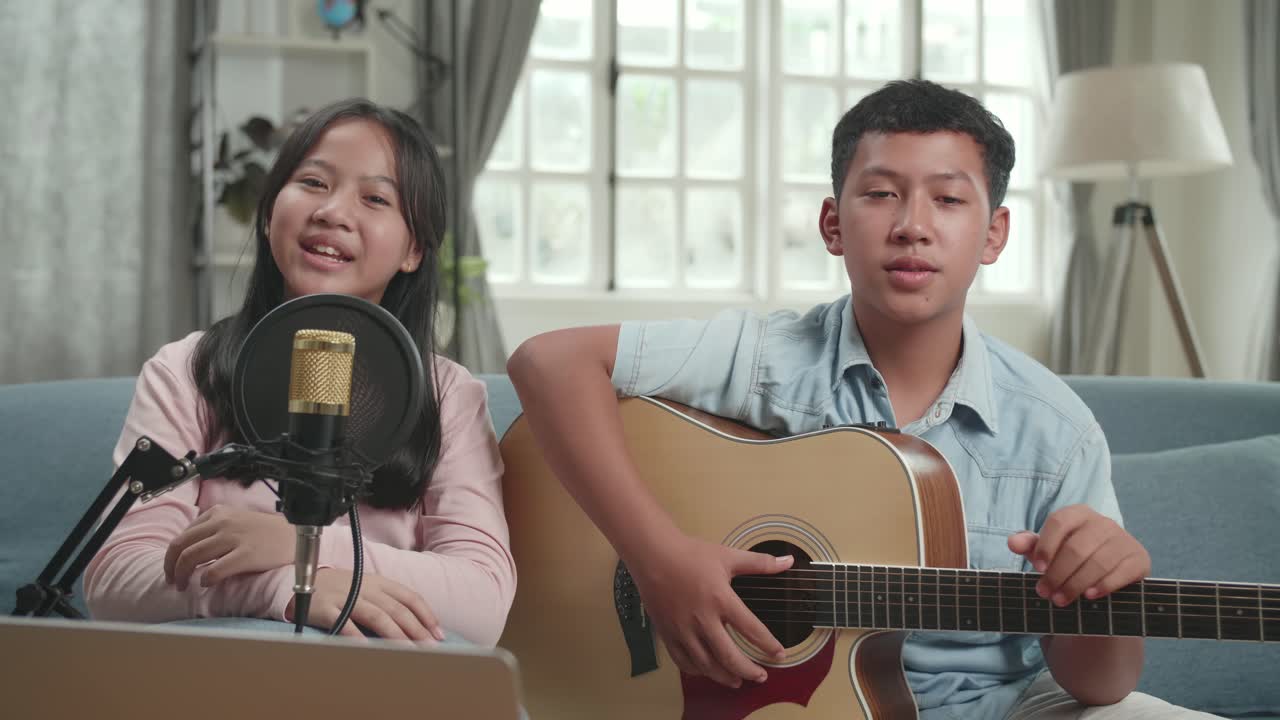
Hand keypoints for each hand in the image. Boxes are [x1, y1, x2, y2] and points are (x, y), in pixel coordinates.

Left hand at [164, 505, 293, 589]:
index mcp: (218, 512)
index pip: (183, 535)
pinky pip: (214, 570)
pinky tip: (206, 584)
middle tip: (173, 581)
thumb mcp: (236, 520)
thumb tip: (189, 549)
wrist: (296, 537)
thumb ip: (214, 529)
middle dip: (171, 567)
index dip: (172, 556)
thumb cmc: (267, 532)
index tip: (173, 569)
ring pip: (191, 557)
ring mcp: (234, 538)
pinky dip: (205, 580)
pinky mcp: (246, 554)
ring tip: (184, 586)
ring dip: (182, 575)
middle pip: (181, 546)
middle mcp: (223, 522)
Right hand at [285, 568, 444, 642]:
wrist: (306, 580)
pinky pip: (345, 625)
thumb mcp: (369, 588)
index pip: (410, 597)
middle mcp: (366, 588)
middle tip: (429, 648)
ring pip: (376, 616)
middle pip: (396, 609)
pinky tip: (369, 650)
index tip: (438, 635)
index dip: (426, 615)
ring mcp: (347, 598)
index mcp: (380, 582)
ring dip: (395, 636)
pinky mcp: (327, 609)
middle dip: (416, 630)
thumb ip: (390, 602)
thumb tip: (418, 626)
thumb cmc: (344, 589)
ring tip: (408, 652)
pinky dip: (358, 638)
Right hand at [628, 535, 792, 687]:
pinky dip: (698, 670)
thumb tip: (788, 561)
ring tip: (737, 680)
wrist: (653, 554)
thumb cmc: (690, 554)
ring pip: (706, 664)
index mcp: (720, 599)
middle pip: (729, 656)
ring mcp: (683, 628)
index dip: (768, 645)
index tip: (779, 654)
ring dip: (724, 676)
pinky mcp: (667, 633)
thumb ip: (760, 563)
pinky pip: (683, 661)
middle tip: (760, 676)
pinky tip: (707, 670)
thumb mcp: (728, 555)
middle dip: (748, 670)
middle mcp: (702, 618)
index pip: (751, 629)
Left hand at [1008, 504, 1150, 607]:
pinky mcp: (1139, 558)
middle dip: (1058, 574)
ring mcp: (1124, 539)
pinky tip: (1089, 596)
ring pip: (1097, 562)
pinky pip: (1121, 572)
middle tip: (1045, 593)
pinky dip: (1103, 585)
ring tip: (1061, 600)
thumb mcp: (1049, 550)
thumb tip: (1013, 542)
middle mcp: (1103, 522)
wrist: (1109, 571)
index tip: (1037, 568)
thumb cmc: (1071, 556)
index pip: (1059, 522)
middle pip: (1077, 547)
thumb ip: (1031, 545)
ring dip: (1076, 584)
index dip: (1046, 545)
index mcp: (1078, 513)